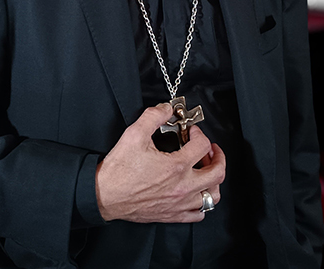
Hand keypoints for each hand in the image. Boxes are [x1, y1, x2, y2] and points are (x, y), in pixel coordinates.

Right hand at [95, 103, 225, 223]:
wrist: (104, 195)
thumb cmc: (118, 170)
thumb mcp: (134, 134)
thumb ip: (153, 116)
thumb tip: (166, 109)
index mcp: (176, 166)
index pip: (202, 145)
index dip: (199, 133)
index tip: (192, 131)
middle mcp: (183, 186)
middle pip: (217, 172)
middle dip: (218, 156)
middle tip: (211, 149)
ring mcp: (180, 203)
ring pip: (213, 196)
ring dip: (214, 181)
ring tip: (207, 171)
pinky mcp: (173, 215)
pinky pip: (199, 214)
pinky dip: (203, 202)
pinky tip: (196, 192)